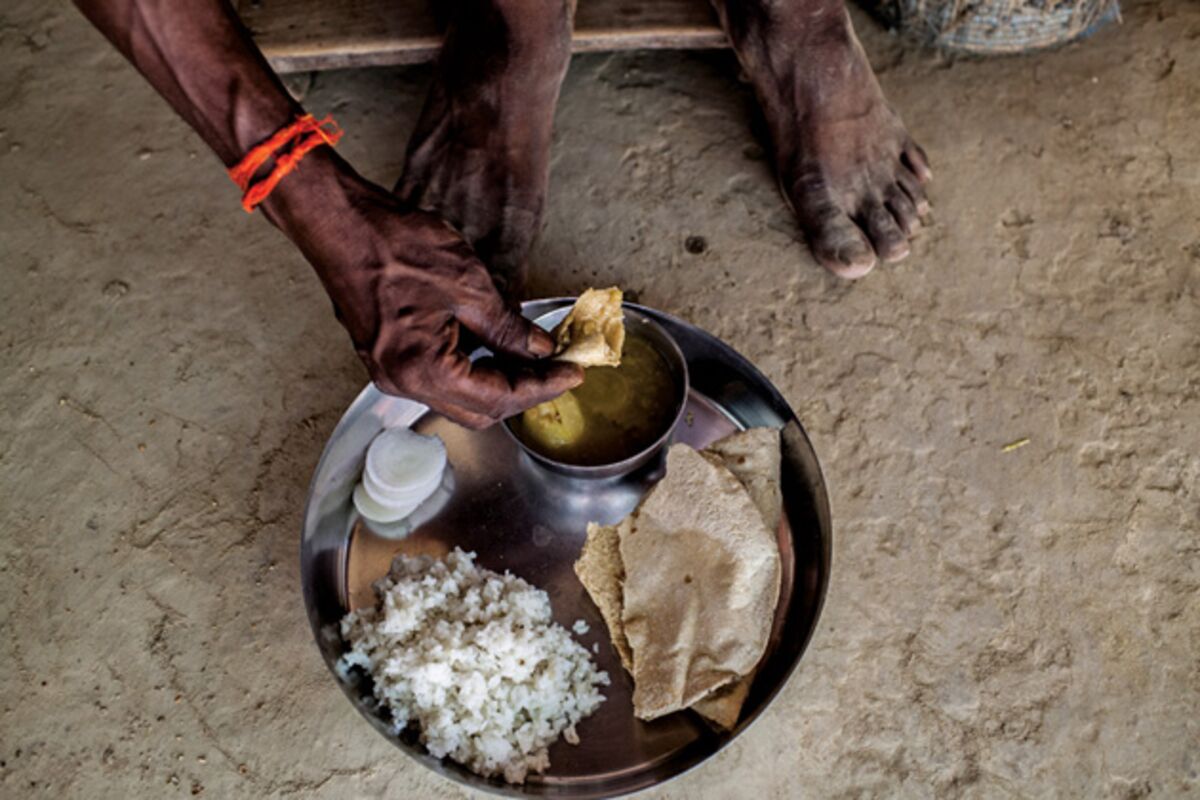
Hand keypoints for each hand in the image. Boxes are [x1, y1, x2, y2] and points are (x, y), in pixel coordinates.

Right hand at [265, 153, 582, 427]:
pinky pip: (436, 378)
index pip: (498, 398)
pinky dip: (471, 370)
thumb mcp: (468, 284)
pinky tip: (493, 347)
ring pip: (457, 398)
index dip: (541, 388)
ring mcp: (389, 371)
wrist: (338, 223)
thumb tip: (538, 350)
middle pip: (477, 410)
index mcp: (424, 370)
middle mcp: (402, 381)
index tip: (571, 373)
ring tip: (532, 359)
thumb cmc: (394, 246)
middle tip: (555, 371)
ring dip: (496, 384)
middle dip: (521, 394)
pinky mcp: (385, 356)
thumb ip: (507, 327)